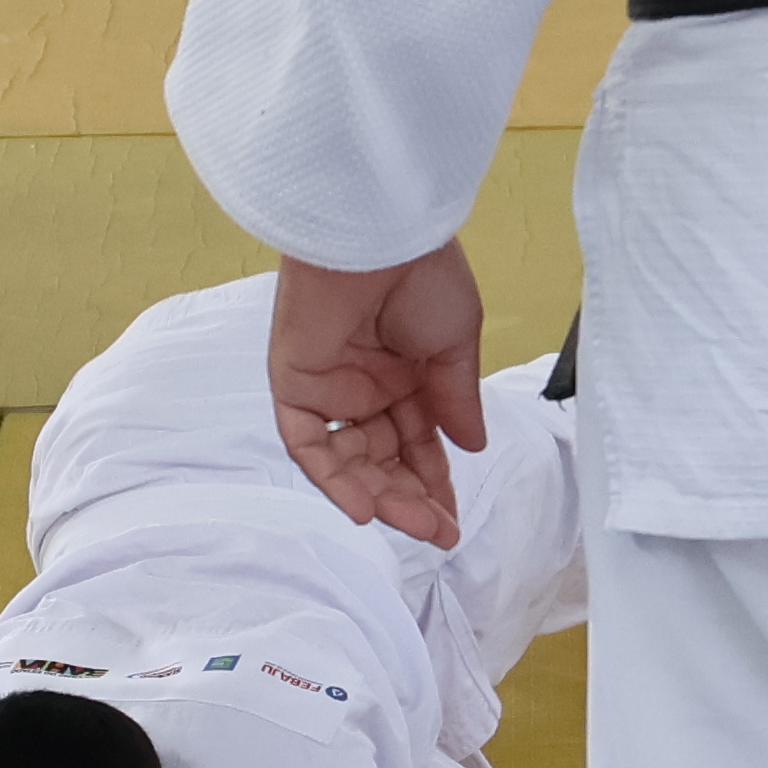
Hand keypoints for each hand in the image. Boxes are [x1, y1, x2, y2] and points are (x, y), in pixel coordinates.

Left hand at [271, 246, 485, 545]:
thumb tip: (472, 446)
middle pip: (383, 457)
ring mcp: (329, 386)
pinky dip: (332, 477)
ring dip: (379, 494)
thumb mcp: (456, 343)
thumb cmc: (423, 273)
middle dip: (410, 497)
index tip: (453, 520)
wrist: (380, 234)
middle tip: (437, 532)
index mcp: (406, 371)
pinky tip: (364, 507)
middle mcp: (365, 384)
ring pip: (349, 459)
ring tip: (413, 523)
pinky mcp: (295, 382)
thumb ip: (456, 399)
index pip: (417, 441)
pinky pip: (309, 443)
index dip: (434, 482)